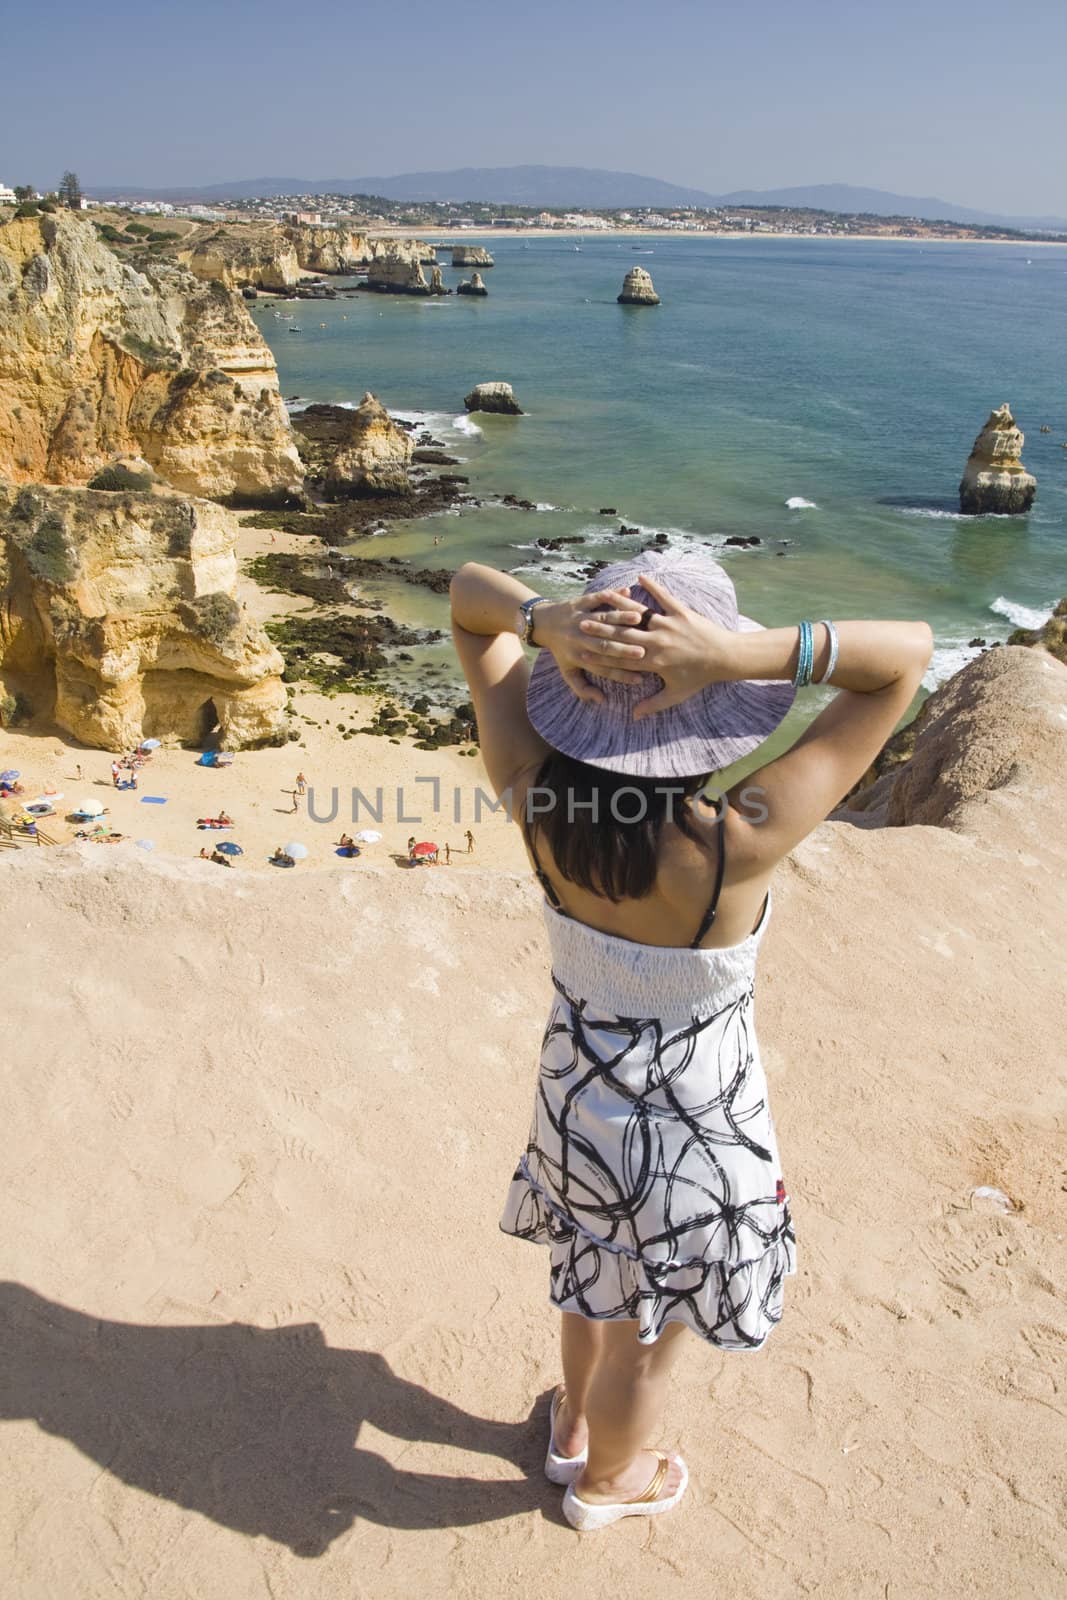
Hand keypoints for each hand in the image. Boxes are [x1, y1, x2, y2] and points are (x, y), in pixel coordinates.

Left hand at [533, 589, 647, 702]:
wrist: (542, 623)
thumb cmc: (561, 650)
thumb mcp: (567, 672)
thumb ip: (582, 688)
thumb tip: (600, 700)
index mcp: (577, 657)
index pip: (602, 669)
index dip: (621, 675)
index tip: (640, 679)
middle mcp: (577, 639)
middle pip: (603, 646)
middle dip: (623, 649)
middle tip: (644, 652)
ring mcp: (577, 619)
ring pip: (601, 620)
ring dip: (620, 619)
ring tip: (639, 620)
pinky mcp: (577, 603)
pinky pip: (595, 598)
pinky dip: (611, 596)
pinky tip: (627, 594)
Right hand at [576, 573, 737, 719]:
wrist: (727, 657)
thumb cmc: (701, 677)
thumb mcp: (677, 694)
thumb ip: (654, 704)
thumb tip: (634, 715)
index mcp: (654, 662)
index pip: (622, 657)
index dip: (601, 654)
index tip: (582, 650)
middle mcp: (658, 641)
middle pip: (624, 634)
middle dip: (602, 629)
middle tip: (582, 623)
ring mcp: (669, 624)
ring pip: (639, 614)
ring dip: (620, 605)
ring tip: (602, 598)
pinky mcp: (681, 612)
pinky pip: (664, 596)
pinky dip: (652, 586)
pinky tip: (639, 577)